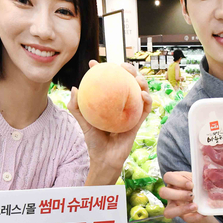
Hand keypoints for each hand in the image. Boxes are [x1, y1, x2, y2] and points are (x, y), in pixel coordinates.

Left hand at [69, 60, 151, 184]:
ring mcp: (131, 112)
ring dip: (142, 81)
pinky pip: (146, 109)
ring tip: (136, 77)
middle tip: (121, 66)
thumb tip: (74, 88)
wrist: (105, 159)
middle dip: (129, 69)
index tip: (93, 63)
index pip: (108, 82)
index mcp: (110, 103)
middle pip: (129, 82)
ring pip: (141, 91)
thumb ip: (76, 107)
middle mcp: (122, 105)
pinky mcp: (138, 122)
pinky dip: (147, 100)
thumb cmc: (94, 142)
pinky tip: (143, 95)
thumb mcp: (83, 123)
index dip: (103, 70)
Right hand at [158, 171, 204, 222]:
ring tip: (195, 206)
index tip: (191, 185)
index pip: (167, 177)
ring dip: (181, 210)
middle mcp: (170, 193)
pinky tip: (202, 214)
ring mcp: (174, 206)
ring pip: (167, 212)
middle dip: (178, 195)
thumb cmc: (199, 184)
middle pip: (162, 193)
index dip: (177, 181)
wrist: (206, 198)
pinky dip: (194, 217)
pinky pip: (184, 219)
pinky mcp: (182, 216)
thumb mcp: (199, 178)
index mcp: (174, 180)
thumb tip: (207, 174)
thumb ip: (200, 176)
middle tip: (192, 195)